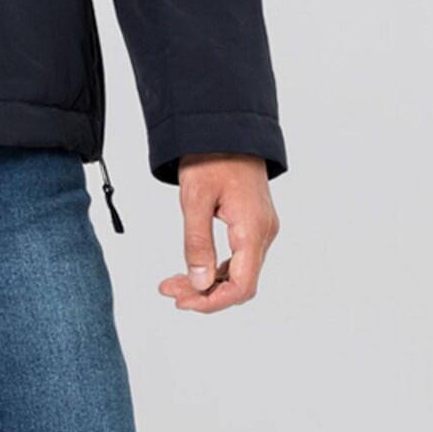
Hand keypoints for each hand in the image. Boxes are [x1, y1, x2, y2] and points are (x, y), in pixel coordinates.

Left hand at [157, 154, 276, 313]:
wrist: (226, 130)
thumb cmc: (211, 158)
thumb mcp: (195, 200)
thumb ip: (197, 244)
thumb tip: (200, 283)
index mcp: (253, 229)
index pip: (242, 285)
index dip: (213, 301)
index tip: (183, 301)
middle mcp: (263, 233)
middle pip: (240, 283)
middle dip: (205, 293)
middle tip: (168, 291)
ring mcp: (261, 230)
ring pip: (239, 273)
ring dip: (208, 283)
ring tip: (173, 283)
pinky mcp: (253, 226)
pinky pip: (238, 259)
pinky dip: (215, 268)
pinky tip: (193, 270)